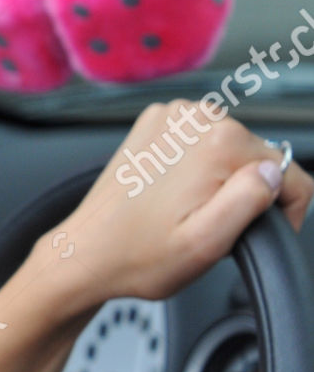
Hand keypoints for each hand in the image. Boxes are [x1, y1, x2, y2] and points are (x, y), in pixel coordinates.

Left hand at [47, 99, 312, 308]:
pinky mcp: (153, 124)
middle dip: (245, 192)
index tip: (263, 231)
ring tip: (187, 209)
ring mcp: (169, 116)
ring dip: (220, 179)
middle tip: (209, 223)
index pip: (286, 170)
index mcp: (215, 141)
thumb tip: (273, 171)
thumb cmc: (138, 255)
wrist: (85, 252)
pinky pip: (199, 143)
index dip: (284, 209)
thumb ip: (250, 200)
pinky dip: (196, 167)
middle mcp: (192, 117)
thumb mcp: (207, 243)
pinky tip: (173, 193)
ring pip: (230, 149)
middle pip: (256, 157)